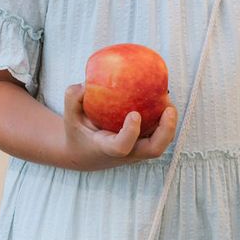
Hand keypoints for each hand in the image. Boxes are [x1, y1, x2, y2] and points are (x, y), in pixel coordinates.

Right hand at [63, 83, 177, 170]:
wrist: (84, 155)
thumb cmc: (78, 133)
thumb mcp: (70, 118)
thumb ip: (72, 99)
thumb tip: (85, 83)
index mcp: (107, 149)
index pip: (122, 147)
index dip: (130, 132)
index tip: (134, 114)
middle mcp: (127, 154)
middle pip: (154, 150)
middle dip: (166, 131)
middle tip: (169, 108)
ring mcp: (138, 151)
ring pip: (162, 142)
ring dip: (169, 124)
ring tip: (167, 99)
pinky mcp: (143, 145)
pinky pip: (159, 133)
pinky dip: (164, 119)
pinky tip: (162, 98)